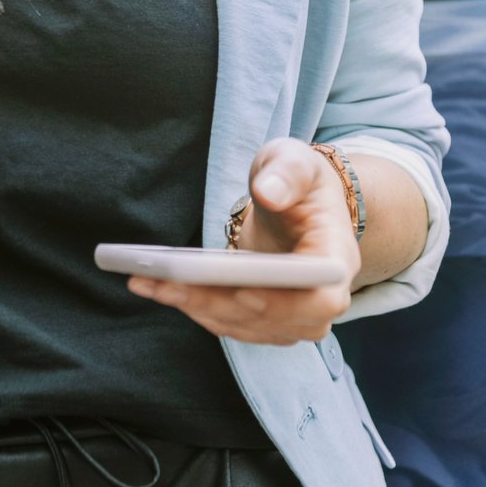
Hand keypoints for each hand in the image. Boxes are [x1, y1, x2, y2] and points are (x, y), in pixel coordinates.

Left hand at [127, 138, 359, 345]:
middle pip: (274, 319)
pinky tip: (159, 288)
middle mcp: (322, 297)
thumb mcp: (294, 160)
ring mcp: (295, 317)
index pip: (322, 297)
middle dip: (218, 303)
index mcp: (336, 257)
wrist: (293, 204)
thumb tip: (269, 193)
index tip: (243, 292)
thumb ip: (286, 172)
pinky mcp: (267, 322)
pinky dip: (195, 308)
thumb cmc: (295, 180)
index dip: (285, 305)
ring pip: (246, 326)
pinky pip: (231, 324)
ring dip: (197, 308)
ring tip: (150, 282)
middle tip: (167, 283)